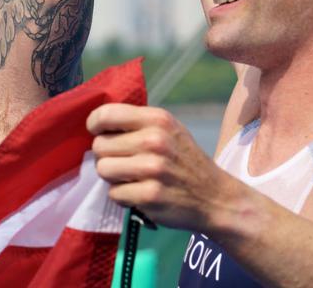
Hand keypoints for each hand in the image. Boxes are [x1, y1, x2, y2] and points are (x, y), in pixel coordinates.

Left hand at [87, 103, 240, 231]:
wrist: (217, 198)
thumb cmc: (184, 161)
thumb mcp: (168, 130)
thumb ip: (136, 123)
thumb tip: (96, 124)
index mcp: (157, 119)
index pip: (106, 114)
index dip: (95, 125)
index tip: (98, 132)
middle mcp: (155, 140)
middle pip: (99, 146)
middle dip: (107, 156)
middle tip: (125, 162)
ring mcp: (153, 169)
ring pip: (102, 169)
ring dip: (112, 178)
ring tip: (131, 178)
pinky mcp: (150, 195)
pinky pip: (114, 193)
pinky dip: (123, 197)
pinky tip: (140, 193)